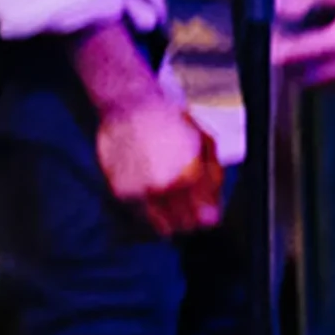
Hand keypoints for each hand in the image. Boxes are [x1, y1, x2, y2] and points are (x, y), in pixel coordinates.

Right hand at [91, 100, 226, 236]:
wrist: (132, 108)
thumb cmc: (172, 122)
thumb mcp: (205, 143)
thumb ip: (213, 178)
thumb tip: (212, 213)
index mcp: (190, 175)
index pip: (204, 218)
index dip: (208, 216)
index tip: (207, 214)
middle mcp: (164, 188)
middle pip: (183, 225)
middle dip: (190, 219)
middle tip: (189, 204)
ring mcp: (141, 192)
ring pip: (161, 226)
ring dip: (169, 218)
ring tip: (170, 197)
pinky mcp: (121, 193)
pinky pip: (141, 215)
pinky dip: (149, 210)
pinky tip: (153, 190)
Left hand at [275, 0, 334, 92]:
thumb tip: (271, 6)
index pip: (295, 56)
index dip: (274, 50)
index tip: (265, 41)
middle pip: (300, 77)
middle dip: (286, 64)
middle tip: (280, 45)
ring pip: (315, 85)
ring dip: (303, 70)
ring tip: (302, 48)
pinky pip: (333, 86)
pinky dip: (323, 75)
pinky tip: (326, 55)